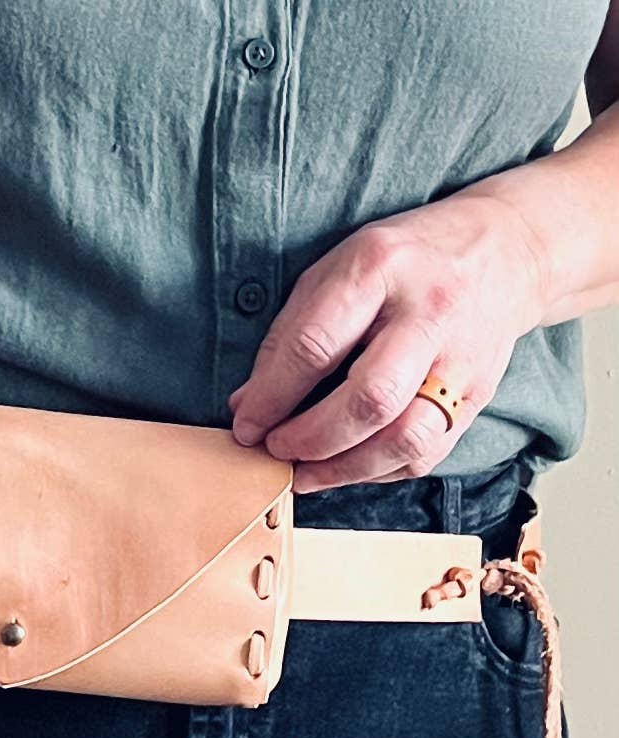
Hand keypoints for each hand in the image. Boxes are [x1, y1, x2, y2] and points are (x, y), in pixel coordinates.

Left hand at [228, 192, 548, 491]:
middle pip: (369, 398)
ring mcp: (462, 358)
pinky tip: (346, 466)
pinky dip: (377, 471)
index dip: (271, 398)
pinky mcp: (479, 396)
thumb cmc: (401, 262)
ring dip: (344, 469)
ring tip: (304, 473)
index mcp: (380, 268)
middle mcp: (429, 312)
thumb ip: (290, 335)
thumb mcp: (336, 270)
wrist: (505, 251)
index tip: (246, 427)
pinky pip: (425, 454)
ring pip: (405, 437)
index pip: (314, 347)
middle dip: (310, 439)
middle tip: (275, 450)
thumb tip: (248, 406)